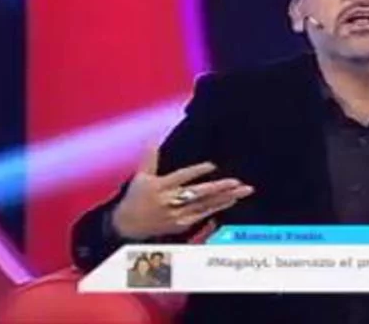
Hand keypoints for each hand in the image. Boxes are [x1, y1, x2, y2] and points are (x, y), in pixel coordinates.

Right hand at [112, 150, 253, 238]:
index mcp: (160, 187)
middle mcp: (170, 201)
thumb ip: (150, 159)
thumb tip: (152, 140)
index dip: (197, 171)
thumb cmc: (135, 199)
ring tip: (241, 190)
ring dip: (224, 197)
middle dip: (218, 188)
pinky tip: (230, 201)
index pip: (182, 177)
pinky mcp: (181, 224)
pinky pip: (202, 215)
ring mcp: (177, 214)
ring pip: (205, 205)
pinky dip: (217, 208)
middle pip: (198, 193)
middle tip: (236, 182)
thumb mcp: (140, 177)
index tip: (212, 165)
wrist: (127, 226)